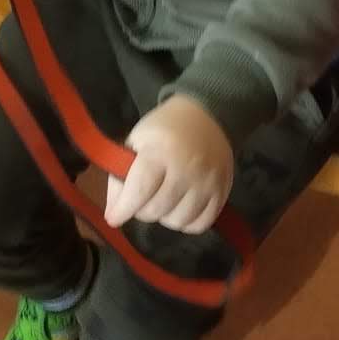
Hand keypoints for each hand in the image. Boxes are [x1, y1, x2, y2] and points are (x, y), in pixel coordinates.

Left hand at [107, 97, 233, 236]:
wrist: (207, 115)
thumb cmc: (164, 130)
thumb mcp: (135, 142)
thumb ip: (120, 177)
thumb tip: (114, 214)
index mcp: (160, 151)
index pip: (139, 192)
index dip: (123, 209)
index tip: (114, 217)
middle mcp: (187, 168)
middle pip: (157, 209)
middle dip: (142, 211)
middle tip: (142, 201)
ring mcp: (208, 181)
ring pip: (178, 221)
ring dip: (164, 217)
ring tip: (162, 202)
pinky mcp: (223, 191)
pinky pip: (201, 224)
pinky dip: (187, 223)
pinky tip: (181, 208)